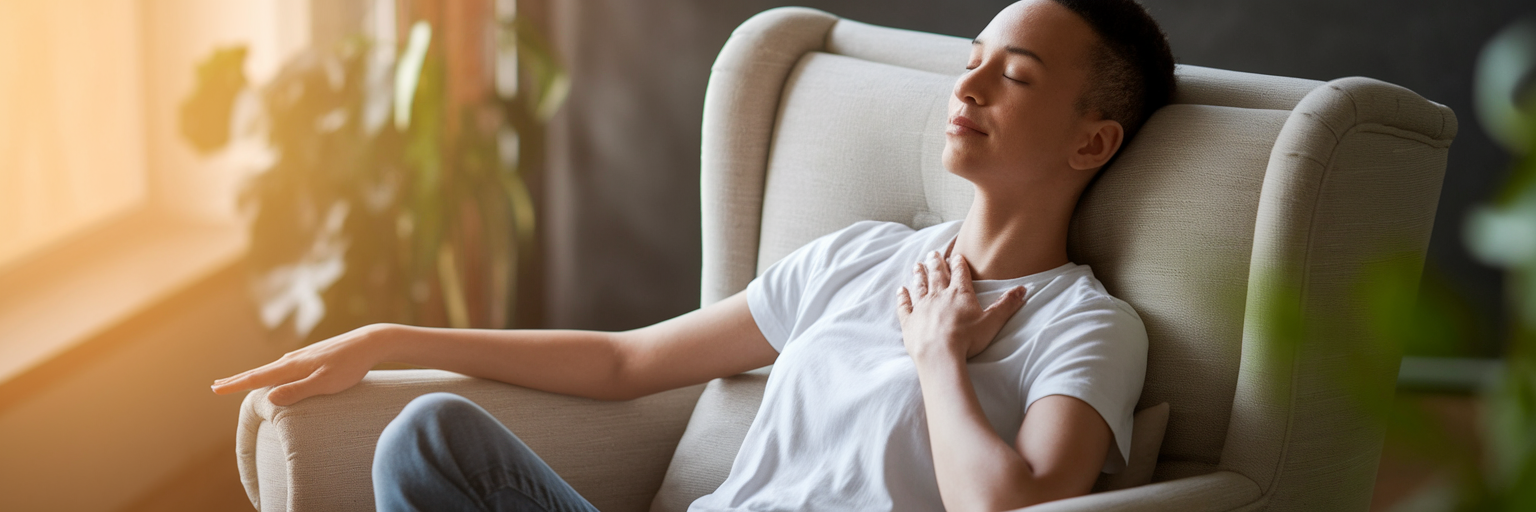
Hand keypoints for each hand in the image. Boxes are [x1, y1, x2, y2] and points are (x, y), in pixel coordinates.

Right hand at [210, 323, 397, 405]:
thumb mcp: (326, 383)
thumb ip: (298, 390)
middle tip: (216, 385)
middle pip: (260, 372)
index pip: (258, 378)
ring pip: (272, 369)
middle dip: (238, 379)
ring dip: (253, 376)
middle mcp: (293, 359)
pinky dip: (271, 373)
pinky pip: (284, 367)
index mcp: (293, 366)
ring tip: (240, 382)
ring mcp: (303, 357)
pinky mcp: (313, 357)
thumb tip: (268, 398)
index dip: (236, 385)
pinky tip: (274, 375)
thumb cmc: (351, 366)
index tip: (215, 388)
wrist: (370, 342)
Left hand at [896, 251, 1026, 362]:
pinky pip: (904, 305)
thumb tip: (1023, 289)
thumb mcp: (992, 321)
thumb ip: (1007, 304)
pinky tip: (901, 290)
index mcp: (959, 294)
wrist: (940, 355)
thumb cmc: (968, 339)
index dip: (958, 263)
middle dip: (936, 263)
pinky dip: (902, 297)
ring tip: (917, 264)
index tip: (955, 255)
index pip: (959, 273)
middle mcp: (939, 296)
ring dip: (919, 274)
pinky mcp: (909, 321)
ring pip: (920, 286)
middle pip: (937, 275)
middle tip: (933, 253)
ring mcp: (922, 307)